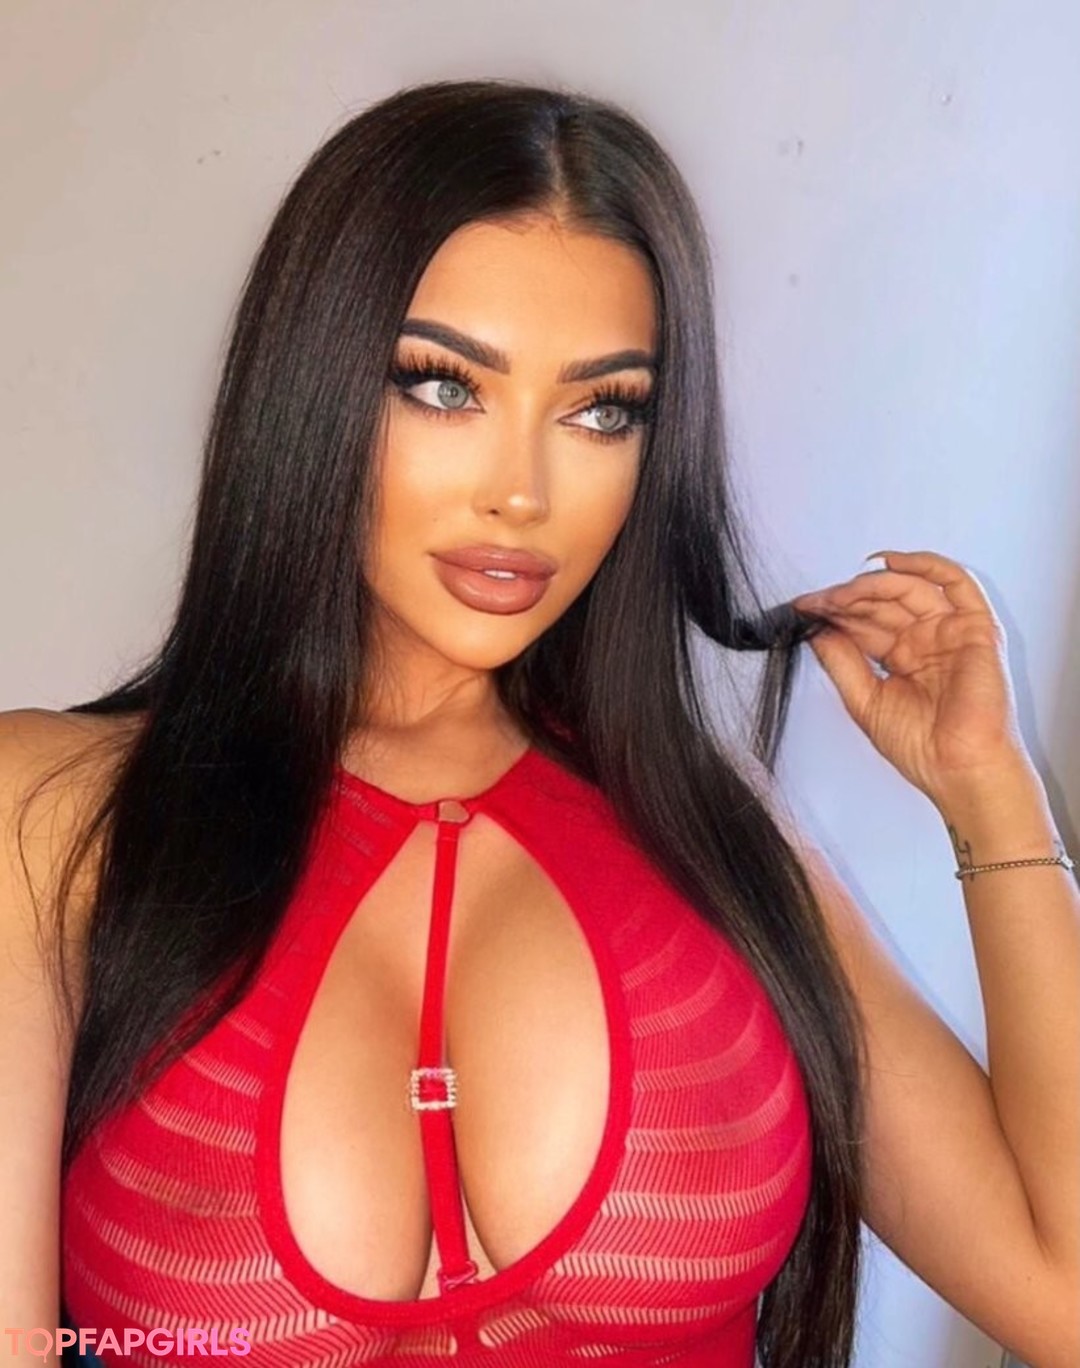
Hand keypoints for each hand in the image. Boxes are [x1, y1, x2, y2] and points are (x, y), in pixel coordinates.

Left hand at [790, 549, 1030, 805]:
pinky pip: (954, 583)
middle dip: (845, 600)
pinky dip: (924, 565)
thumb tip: (816, 631)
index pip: (863, 623)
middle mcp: (924, 640)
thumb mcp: (865, 702)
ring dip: (871, 587)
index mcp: (901, 657)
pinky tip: (888, 562)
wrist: (959, 771)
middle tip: (815, 604)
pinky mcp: (975, 627)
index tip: (802, 610)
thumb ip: (842, 663)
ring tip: (840, 595)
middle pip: (881, 604)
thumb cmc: (921, 749)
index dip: (832, 613)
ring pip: (908, 589)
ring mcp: (949, 631)